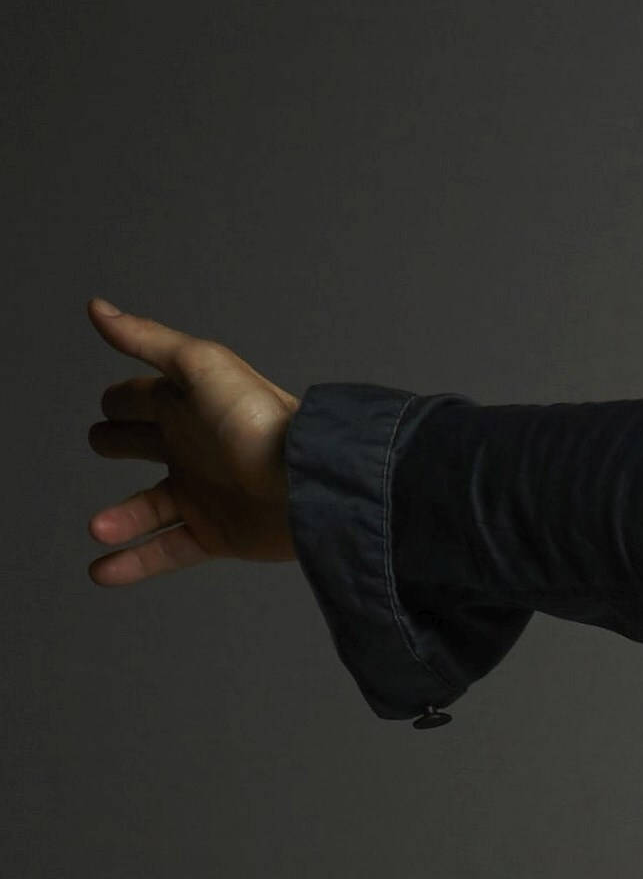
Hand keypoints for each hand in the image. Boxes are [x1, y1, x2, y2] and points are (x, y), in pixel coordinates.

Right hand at [84, 300, 301, 583]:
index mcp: (188, 408)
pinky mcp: (216, 533)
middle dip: (117, 441)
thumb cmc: (259, 419)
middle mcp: (195, 449)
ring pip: (148, 507)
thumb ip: (147, 340)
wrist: (308, 481)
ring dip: (120, 517)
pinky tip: (103, 569)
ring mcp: (205, 493)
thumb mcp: (199, 366)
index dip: (121, 401)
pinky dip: (133, 562)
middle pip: (142, 445)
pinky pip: (166, 551)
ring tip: (98, 526)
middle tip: (102, 440)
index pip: (140, 400)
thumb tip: (98, 309)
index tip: (109, 403)